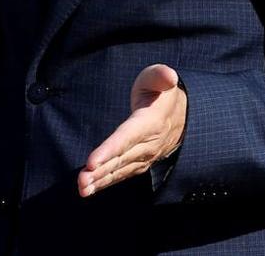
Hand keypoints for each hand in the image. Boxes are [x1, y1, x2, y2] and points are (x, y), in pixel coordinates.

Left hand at [77, 64, 186, 196]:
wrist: (182, 113)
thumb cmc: (160, 91)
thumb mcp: (158, 77)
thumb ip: (160, 75)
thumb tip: (169, 75)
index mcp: (150, 122)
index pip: (126, 138)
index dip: (109, 151)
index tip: (91, 163)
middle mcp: (148, 143)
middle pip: (120, 159)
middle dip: (100, 172)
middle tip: (81, 182)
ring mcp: (145, 156)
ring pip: (120, 170)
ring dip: (100, 182)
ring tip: (82, 189)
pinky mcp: (140, 162)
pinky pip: (122, 174)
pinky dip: (107, 183)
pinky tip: (91, 188)